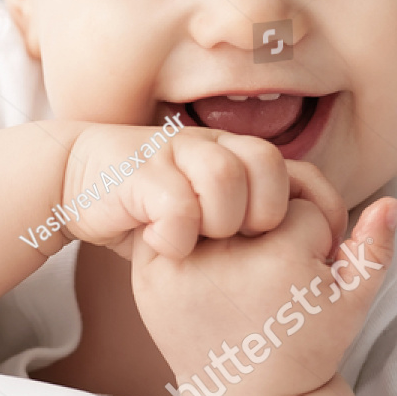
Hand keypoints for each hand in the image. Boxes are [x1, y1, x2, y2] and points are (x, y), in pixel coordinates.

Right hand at [60, 119, 344, 262]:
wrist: (74, 176)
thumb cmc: (144, 203)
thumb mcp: (202, 210)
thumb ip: (243, 218)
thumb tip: (301, 248)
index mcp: (233, 155)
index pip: (300, 171)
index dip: (318, 208)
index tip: (322, 247)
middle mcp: (208, 147)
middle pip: (267, 163)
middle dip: (265, 213)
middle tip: (242, 242)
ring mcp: (172, 156)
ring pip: (224, 176)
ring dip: (220, 221)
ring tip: (203, 242)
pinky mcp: (138, 175)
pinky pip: (175, 203)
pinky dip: (176, 235)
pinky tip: (167, 247)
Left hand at [133, 192, 396, 395]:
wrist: (248, 395)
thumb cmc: (304, 346)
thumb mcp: (350, 304)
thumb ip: (374, 250)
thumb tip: (390, 202)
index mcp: (281, 257)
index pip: (302, 205)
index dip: (313, 236)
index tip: (308, 274)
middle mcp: (227, 256)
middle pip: (255, 195)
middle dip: (270, 222)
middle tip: (272, 269)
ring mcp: (183, 263)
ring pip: (216, 202)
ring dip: (228, 222)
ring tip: (241, 269)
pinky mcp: (150, 273)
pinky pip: (174, 221)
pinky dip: (188, 232)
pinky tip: (206, 263)